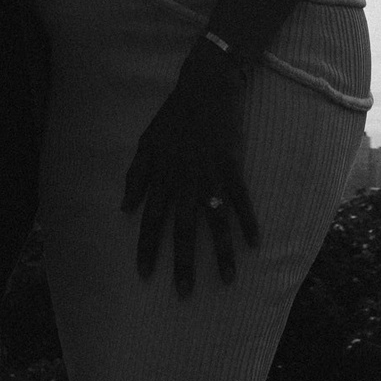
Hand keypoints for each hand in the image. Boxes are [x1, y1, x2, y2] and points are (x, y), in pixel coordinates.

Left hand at [123, 43, 260, 295]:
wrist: (205, 86)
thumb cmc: (174, 115)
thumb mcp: (145, 143)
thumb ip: (135, 176)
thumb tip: (125, 208)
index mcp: (160, 176)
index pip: (150, 220)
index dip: (146, 248)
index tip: (145, 275)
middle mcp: (183, 180)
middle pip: (181, 229)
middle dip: (182, 263)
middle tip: (184, 294)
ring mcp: (209, 173)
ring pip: (214, 221)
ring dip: (220, 252)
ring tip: (226, 279)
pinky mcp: (232, 164)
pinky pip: (240, 198)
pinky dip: (248, 221)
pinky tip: (255, 243)